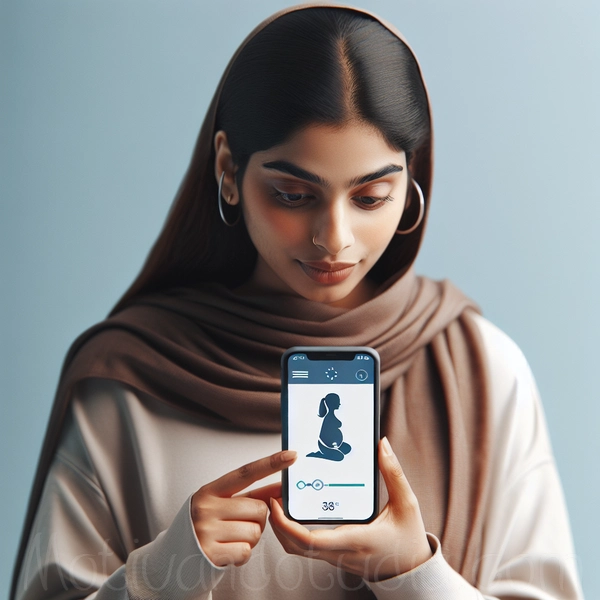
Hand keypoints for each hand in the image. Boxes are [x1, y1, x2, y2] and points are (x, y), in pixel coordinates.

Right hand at [191, 450, 296, 566]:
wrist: (177, 559)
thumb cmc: (205, 528)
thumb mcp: (221, 506)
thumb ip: (249, 497)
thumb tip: (281, 490)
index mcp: (210, 491)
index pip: (246, 473)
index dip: (271, 463)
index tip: (291, 455)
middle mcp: (206, 507)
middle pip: (259, 508)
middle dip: (259, 520)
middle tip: (241, 525)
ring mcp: (206, 530)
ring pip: (256, 532)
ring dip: (251, 539)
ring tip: (232, 539)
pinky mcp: (210, 553)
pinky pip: (246, 551)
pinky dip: (242, 554)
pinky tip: (227, 551)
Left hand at [269, 437, 431, 580]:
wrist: (413, 572)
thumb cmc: (409, 540)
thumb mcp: (407, 504)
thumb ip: (393, 473)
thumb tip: (382, 445)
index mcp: (354, 540)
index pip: (308, 540)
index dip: (285, 524)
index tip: (276, 502)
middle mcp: (340, 553)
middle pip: (294, 546)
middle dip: (277, 523)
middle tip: (273, 496)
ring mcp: (336, 558)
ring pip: (298, 550)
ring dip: (284, 529)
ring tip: (282, 501)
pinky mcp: (335, 557)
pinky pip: (308, 549)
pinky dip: (295, 533)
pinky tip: (299, 512)